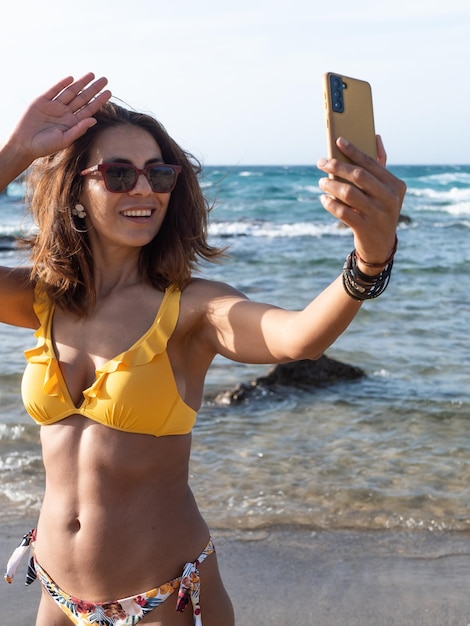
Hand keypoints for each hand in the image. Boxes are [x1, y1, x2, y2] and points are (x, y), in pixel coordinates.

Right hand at [7, 73, 111, 160]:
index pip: (89, 109)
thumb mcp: (64, 139)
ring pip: (71, 92)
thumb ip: (79, 129)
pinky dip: (62, 84)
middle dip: (93, 88)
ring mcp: (55, 106)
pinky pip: (54, 90)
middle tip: (105, 79)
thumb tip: (94, 120)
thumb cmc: (45, 146)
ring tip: (92, 75)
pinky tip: (72, 78)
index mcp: (73, 123)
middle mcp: (65, 113)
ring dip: (81, 83)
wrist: (24, 144)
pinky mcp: (42, 101)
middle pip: (82, 98)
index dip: (99, 101)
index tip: (109, 92)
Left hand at [317, 136, 405, 271]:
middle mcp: (390, 199)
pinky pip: (343, 212)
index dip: (353, 151)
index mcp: (396, 185)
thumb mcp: (385, 191)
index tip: (338, 141)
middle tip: (321, 162)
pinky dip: (331, 204)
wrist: (381, 246)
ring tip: (321, 182)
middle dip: (337, 166)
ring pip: (348, 193)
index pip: (371, 164)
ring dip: (331, 185)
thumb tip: (376, 137)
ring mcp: (378, 214)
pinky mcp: (365, 228)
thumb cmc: (379, 210)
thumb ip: (380, 165)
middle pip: (358, 176)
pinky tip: (324, 199)